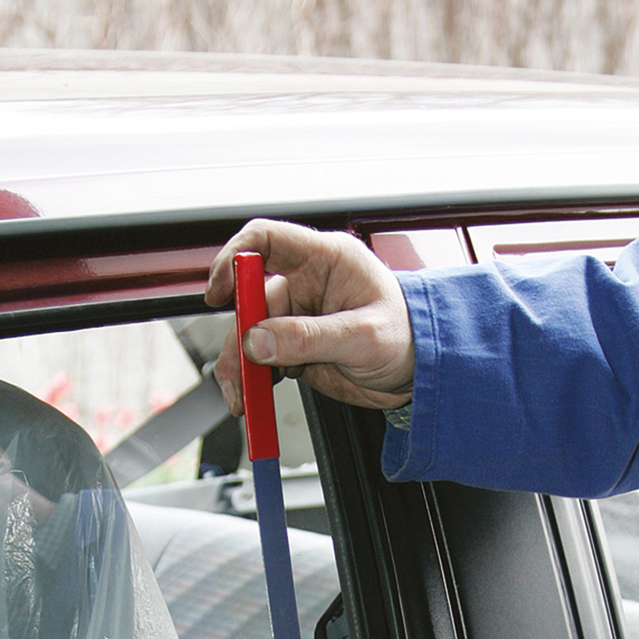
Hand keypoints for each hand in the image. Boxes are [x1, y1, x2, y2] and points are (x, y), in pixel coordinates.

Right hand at [204, 219, 414, 416]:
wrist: (419, 371)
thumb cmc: (407, 336)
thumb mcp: (362, 337)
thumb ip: (309, 337)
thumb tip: (259, 342)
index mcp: (326, 259)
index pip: (266, 240)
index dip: (235, 259)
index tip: (220, 292)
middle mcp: (306, 282)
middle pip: (250, 300)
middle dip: (238, 339)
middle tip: (238, 375)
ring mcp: (297, 315)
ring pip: (250, 335)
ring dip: (240, 367)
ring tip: (245, 398)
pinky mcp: (294, 345)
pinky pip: (260, 358)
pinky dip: (252, 380)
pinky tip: (255, 397)